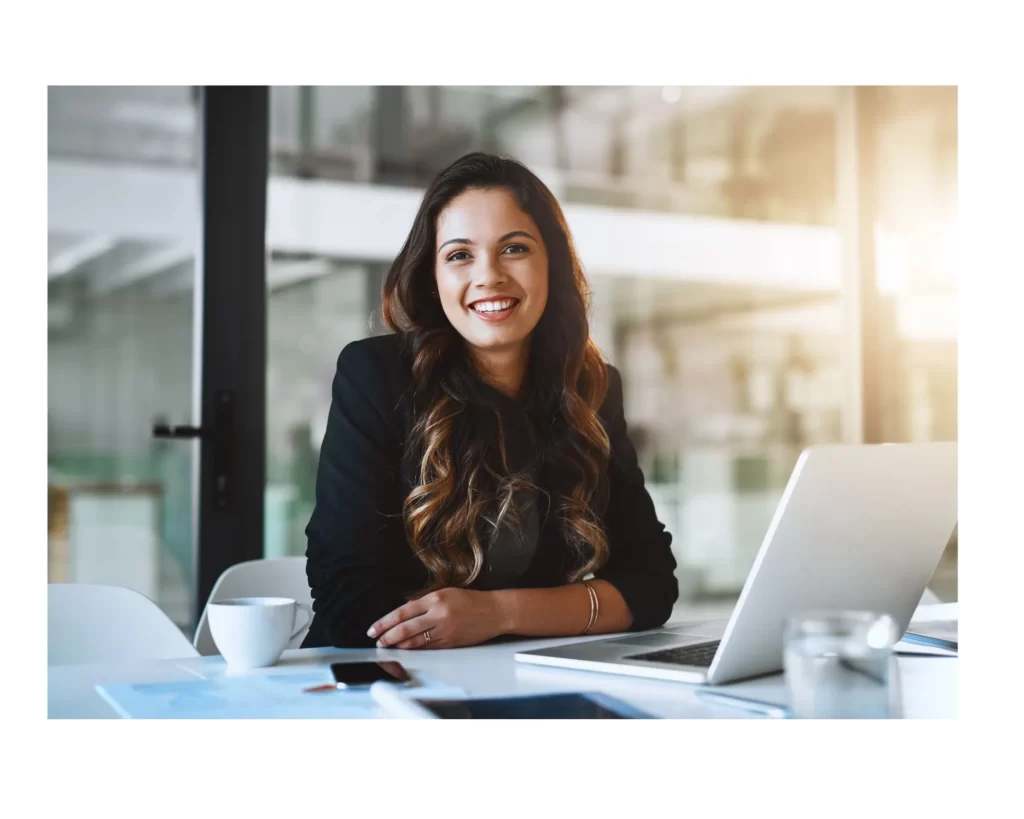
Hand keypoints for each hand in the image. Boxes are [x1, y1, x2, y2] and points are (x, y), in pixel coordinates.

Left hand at [368, 587, 505, 649]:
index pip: (403, 612)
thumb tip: (404, 612)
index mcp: (435, 599)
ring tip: (388, 648)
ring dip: (398, 647)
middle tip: (378, 642)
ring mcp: (444, 631)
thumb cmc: (470, 601)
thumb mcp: (446, 593)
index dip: (385, 622)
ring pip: (415, 643)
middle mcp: (438, 615)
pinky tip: (406, 652)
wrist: (494, 612)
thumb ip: (424, 602)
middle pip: (405, 629)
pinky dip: (414, 651)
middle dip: (388, 637)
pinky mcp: (450, 644)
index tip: (374, 629)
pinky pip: (428, 649)